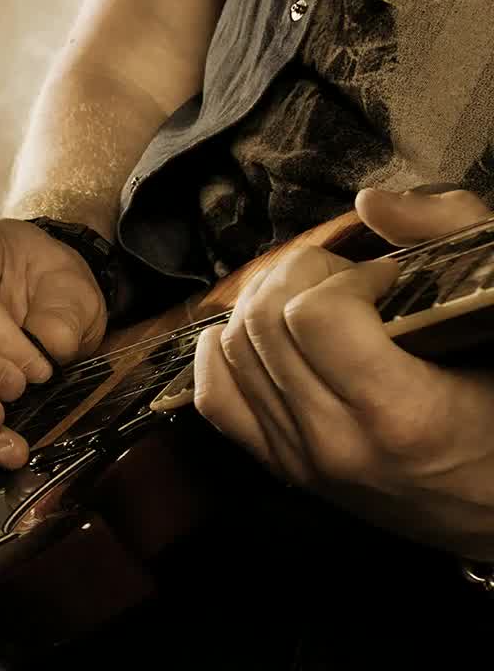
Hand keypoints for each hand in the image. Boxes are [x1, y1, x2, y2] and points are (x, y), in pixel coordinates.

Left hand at [194, 188, 493, 558]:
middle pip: (262, 323)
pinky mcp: (280, 468)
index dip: (348, 276)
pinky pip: (214, 397)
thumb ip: (456, 240)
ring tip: (320, 303)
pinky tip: (259, 331)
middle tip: (351, 281)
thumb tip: (370, 203)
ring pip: (231, 351)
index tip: (389, 280)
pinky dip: (223, 351)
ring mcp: (299, 460)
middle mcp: (335, 441)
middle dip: (302, 277)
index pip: (315, 315)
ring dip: (266, 305)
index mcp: (399, 413)